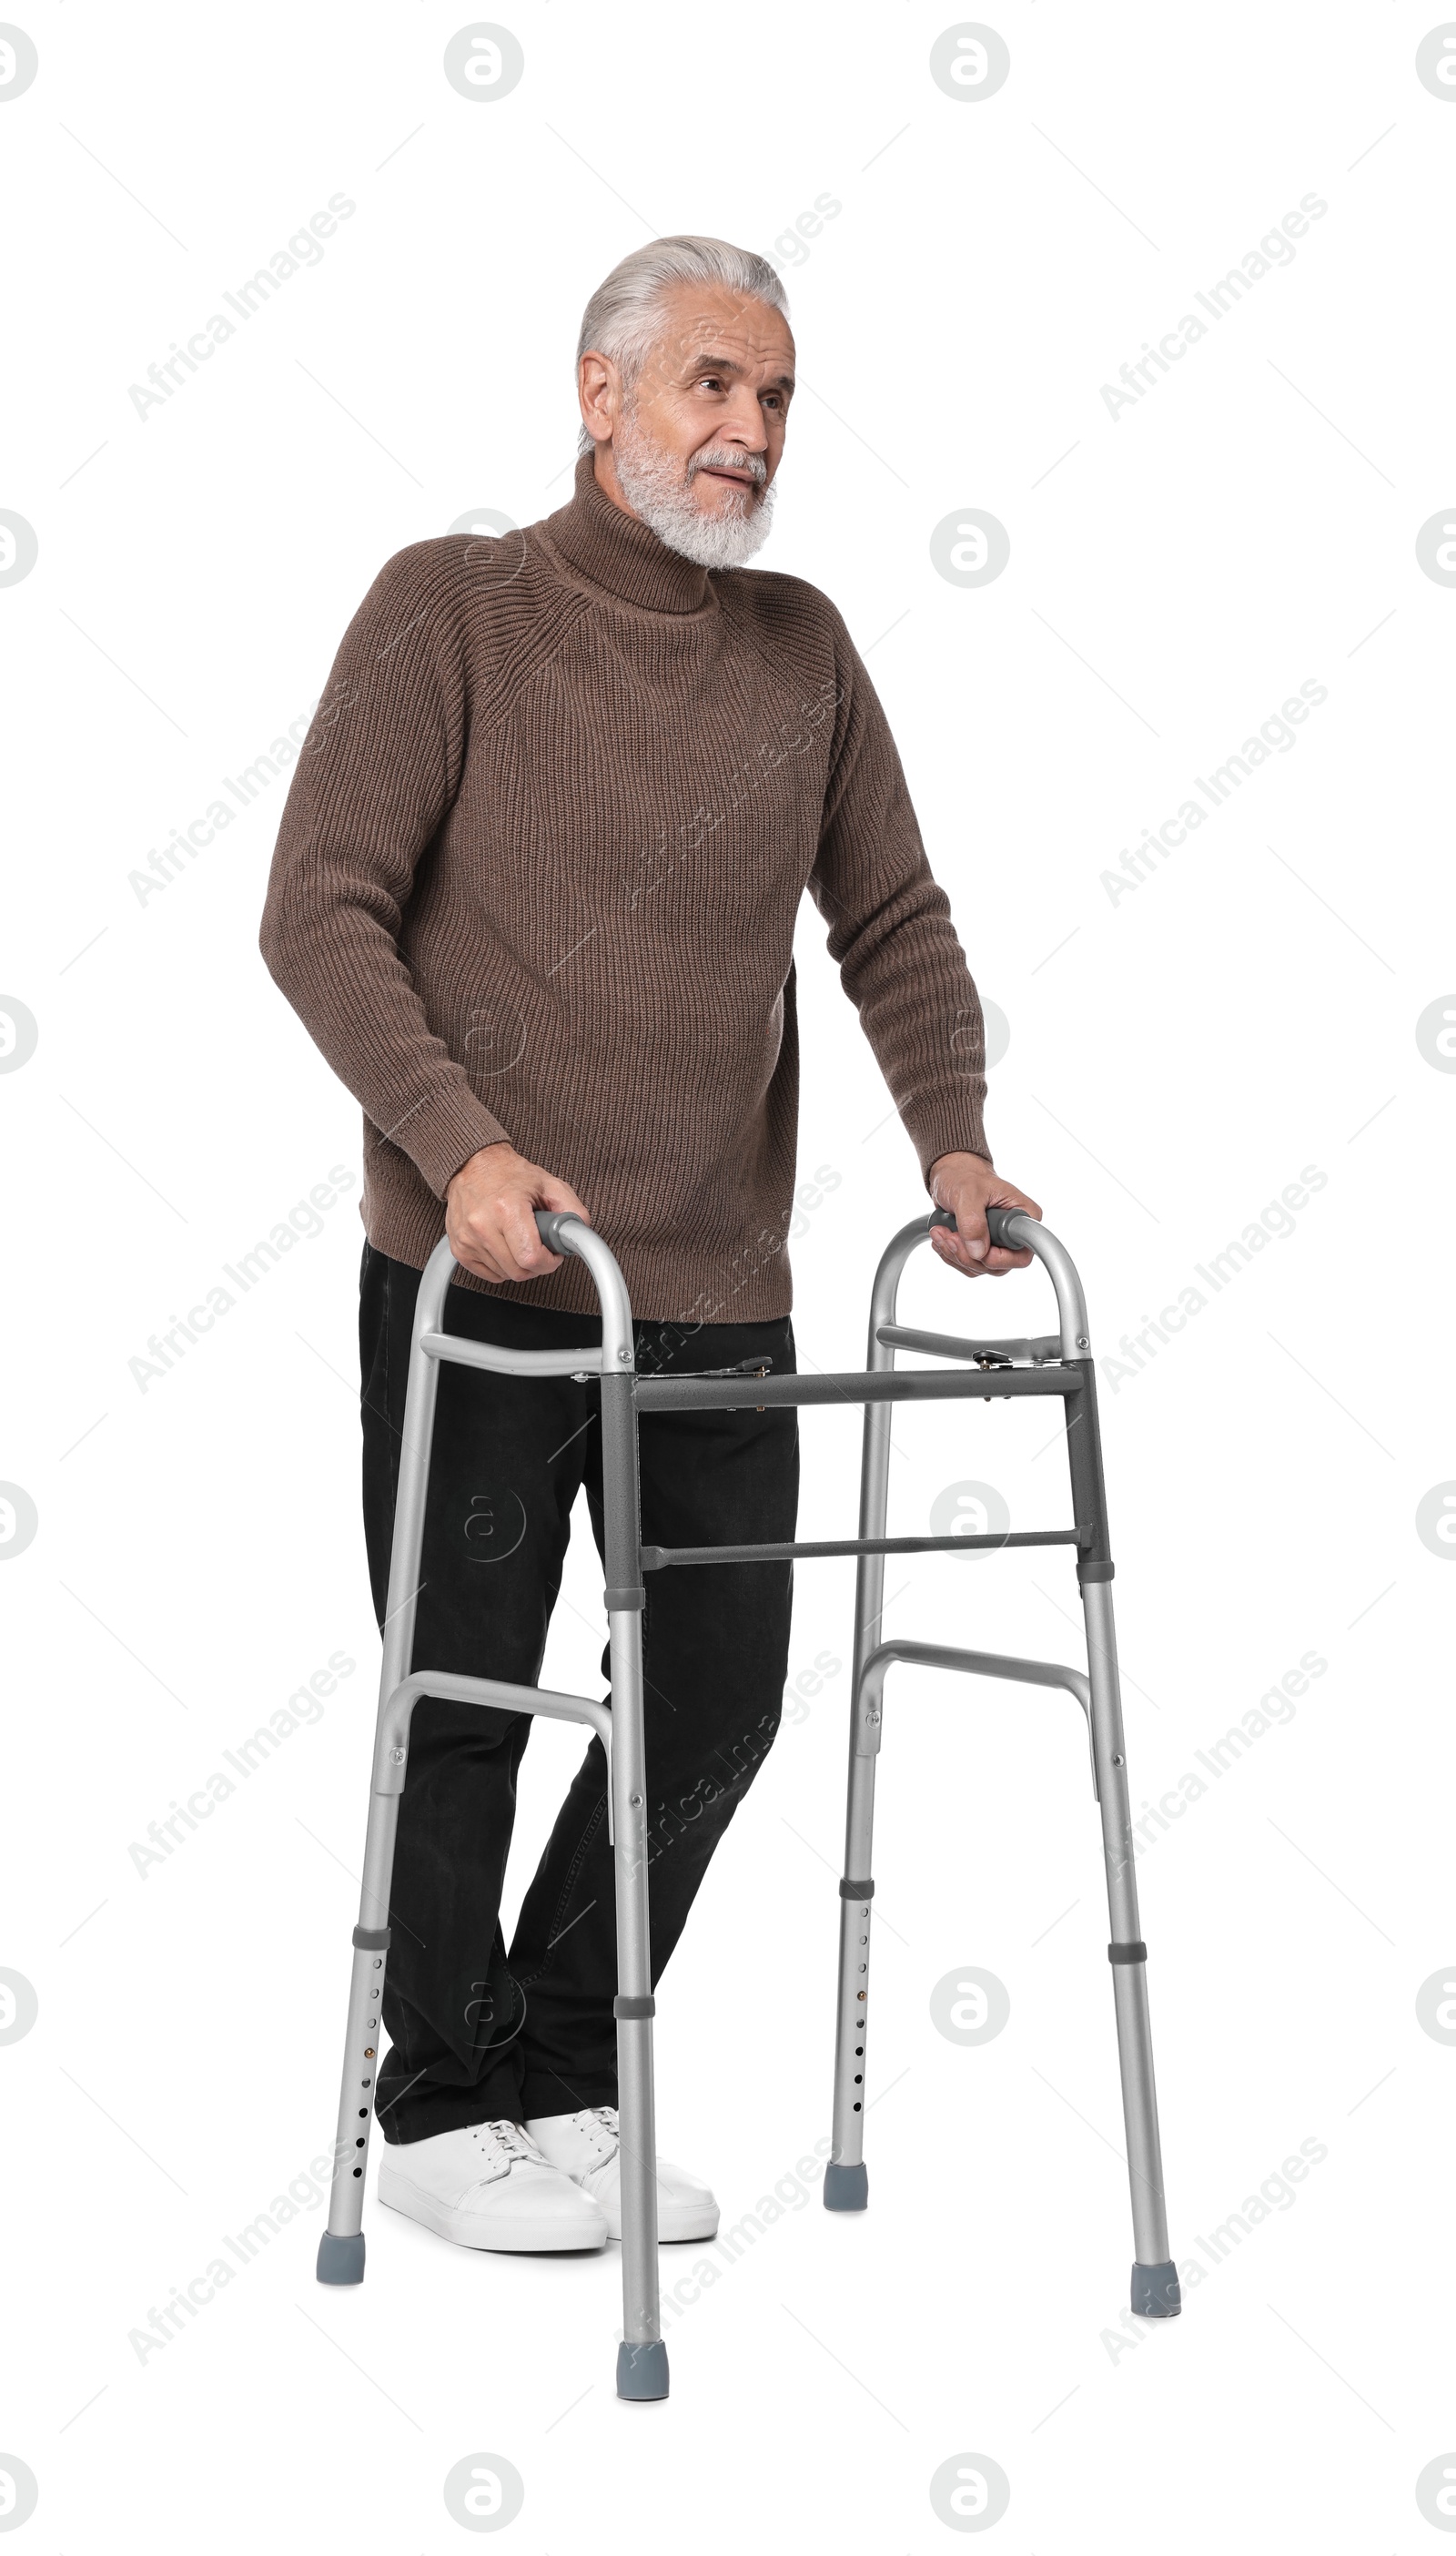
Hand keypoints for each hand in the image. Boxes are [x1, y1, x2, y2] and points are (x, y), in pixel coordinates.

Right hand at [445, 1143, 591, 1284]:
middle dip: (536, 1264)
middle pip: (519, 1271)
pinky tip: (504, 1245)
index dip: (549, 1261)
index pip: (531, 1258)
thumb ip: (572, 1211)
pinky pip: (488, 1274)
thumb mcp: (550, 1184)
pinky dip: (501, 1265)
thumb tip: (579, 1236)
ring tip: (518, 1238)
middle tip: (538, 1245)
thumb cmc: (510, 1175)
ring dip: (518, 1264)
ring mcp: (468, 1238)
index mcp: (507, 1208)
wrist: (473, 1166)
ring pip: (505, 1275)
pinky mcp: (458, 1248)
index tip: (552, 1253)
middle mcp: (482, 1224)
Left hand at [925, 1151, 1041, 1279]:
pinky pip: (969, 1265)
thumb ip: (972, 1221)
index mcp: (1023, 1216)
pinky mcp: (983, 1247)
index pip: (1022, 1253)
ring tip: (940, 1233)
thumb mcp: (968, 1192)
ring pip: (981, 1267)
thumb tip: (978, 1251)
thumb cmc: (965, 1176)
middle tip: (948, 1236)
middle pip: (999, 1266)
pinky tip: (942, 1238)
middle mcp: (1015, 1234)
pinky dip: (951, 1255)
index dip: (1000, 1258)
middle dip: (968, 1256)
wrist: (951, 1175)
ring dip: (955, 1255)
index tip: (977, 1247)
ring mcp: (999, 1243)